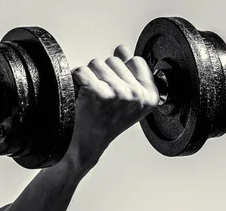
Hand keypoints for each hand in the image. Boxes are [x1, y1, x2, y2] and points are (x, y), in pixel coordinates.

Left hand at [64, 45, 159, 167]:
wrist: (87, 144)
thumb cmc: (105, 123)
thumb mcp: (126, 99)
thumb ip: (128, 70)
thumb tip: (123, 49)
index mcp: (149, 96)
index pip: (136, 60)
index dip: (122, 71)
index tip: (117, 90)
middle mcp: (136, 96)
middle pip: (114, 60)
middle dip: (104, 74)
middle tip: (102, 98)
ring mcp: (118, 93)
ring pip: (97, 63)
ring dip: (90, 77)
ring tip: (92, 98)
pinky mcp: (97, 93)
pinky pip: (82, 71)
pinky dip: (76, 80)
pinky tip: (81, 96)